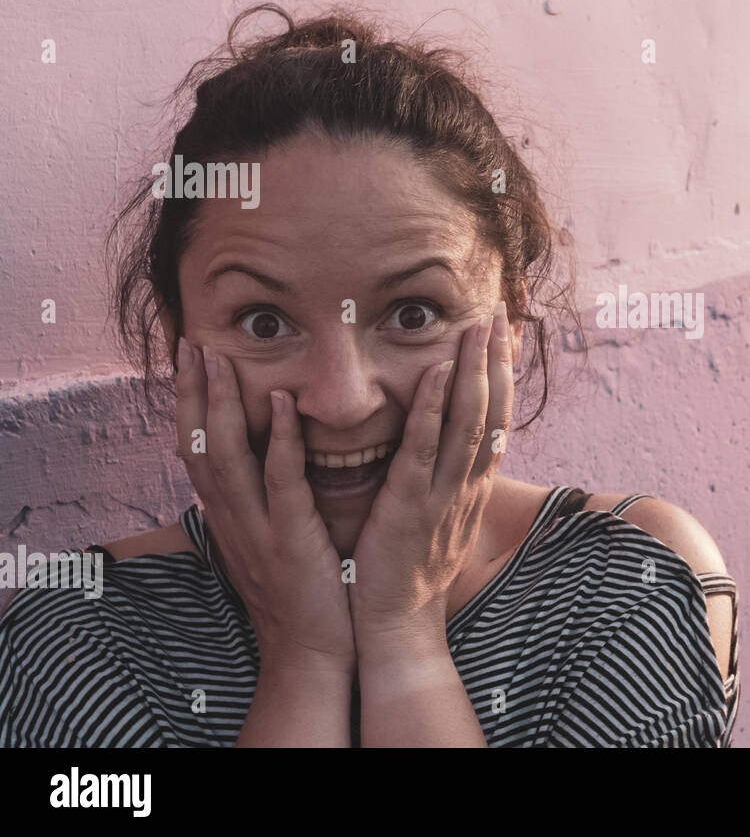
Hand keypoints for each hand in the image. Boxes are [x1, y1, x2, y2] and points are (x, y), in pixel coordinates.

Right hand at [174, 336, 354, 674]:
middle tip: (191, 343)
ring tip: (221, 358)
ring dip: (223, 404)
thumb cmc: (302, 593)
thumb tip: (262, 461)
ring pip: (227, 457)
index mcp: (229, 517)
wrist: (313, 652)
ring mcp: (257, 529)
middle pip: (199, 445)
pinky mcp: (290, 539)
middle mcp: (232, 519)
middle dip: (193, 392)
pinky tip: (284, 401)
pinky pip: (280, 481)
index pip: (197, 450)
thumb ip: (262, 501)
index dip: (190, 404)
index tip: (190, 359)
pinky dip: (280, 438)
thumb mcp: (271, 541)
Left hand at [348, 299, 513, 636]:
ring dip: (475, 369)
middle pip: (492, 411)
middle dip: (496, 359)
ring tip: (479, 325)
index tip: (505, 335)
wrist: (396, 625)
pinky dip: (435, 407)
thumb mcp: (436, 518)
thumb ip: (441, 479)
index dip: (503, 376)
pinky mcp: (411, 506)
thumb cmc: (408, 570)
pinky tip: (438, 372)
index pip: (496, 420)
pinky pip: (427, 448)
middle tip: (500, 313)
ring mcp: (443, 494)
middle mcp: (467, 485)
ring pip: (469, 422)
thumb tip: (440, 443)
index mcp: (471, 486)